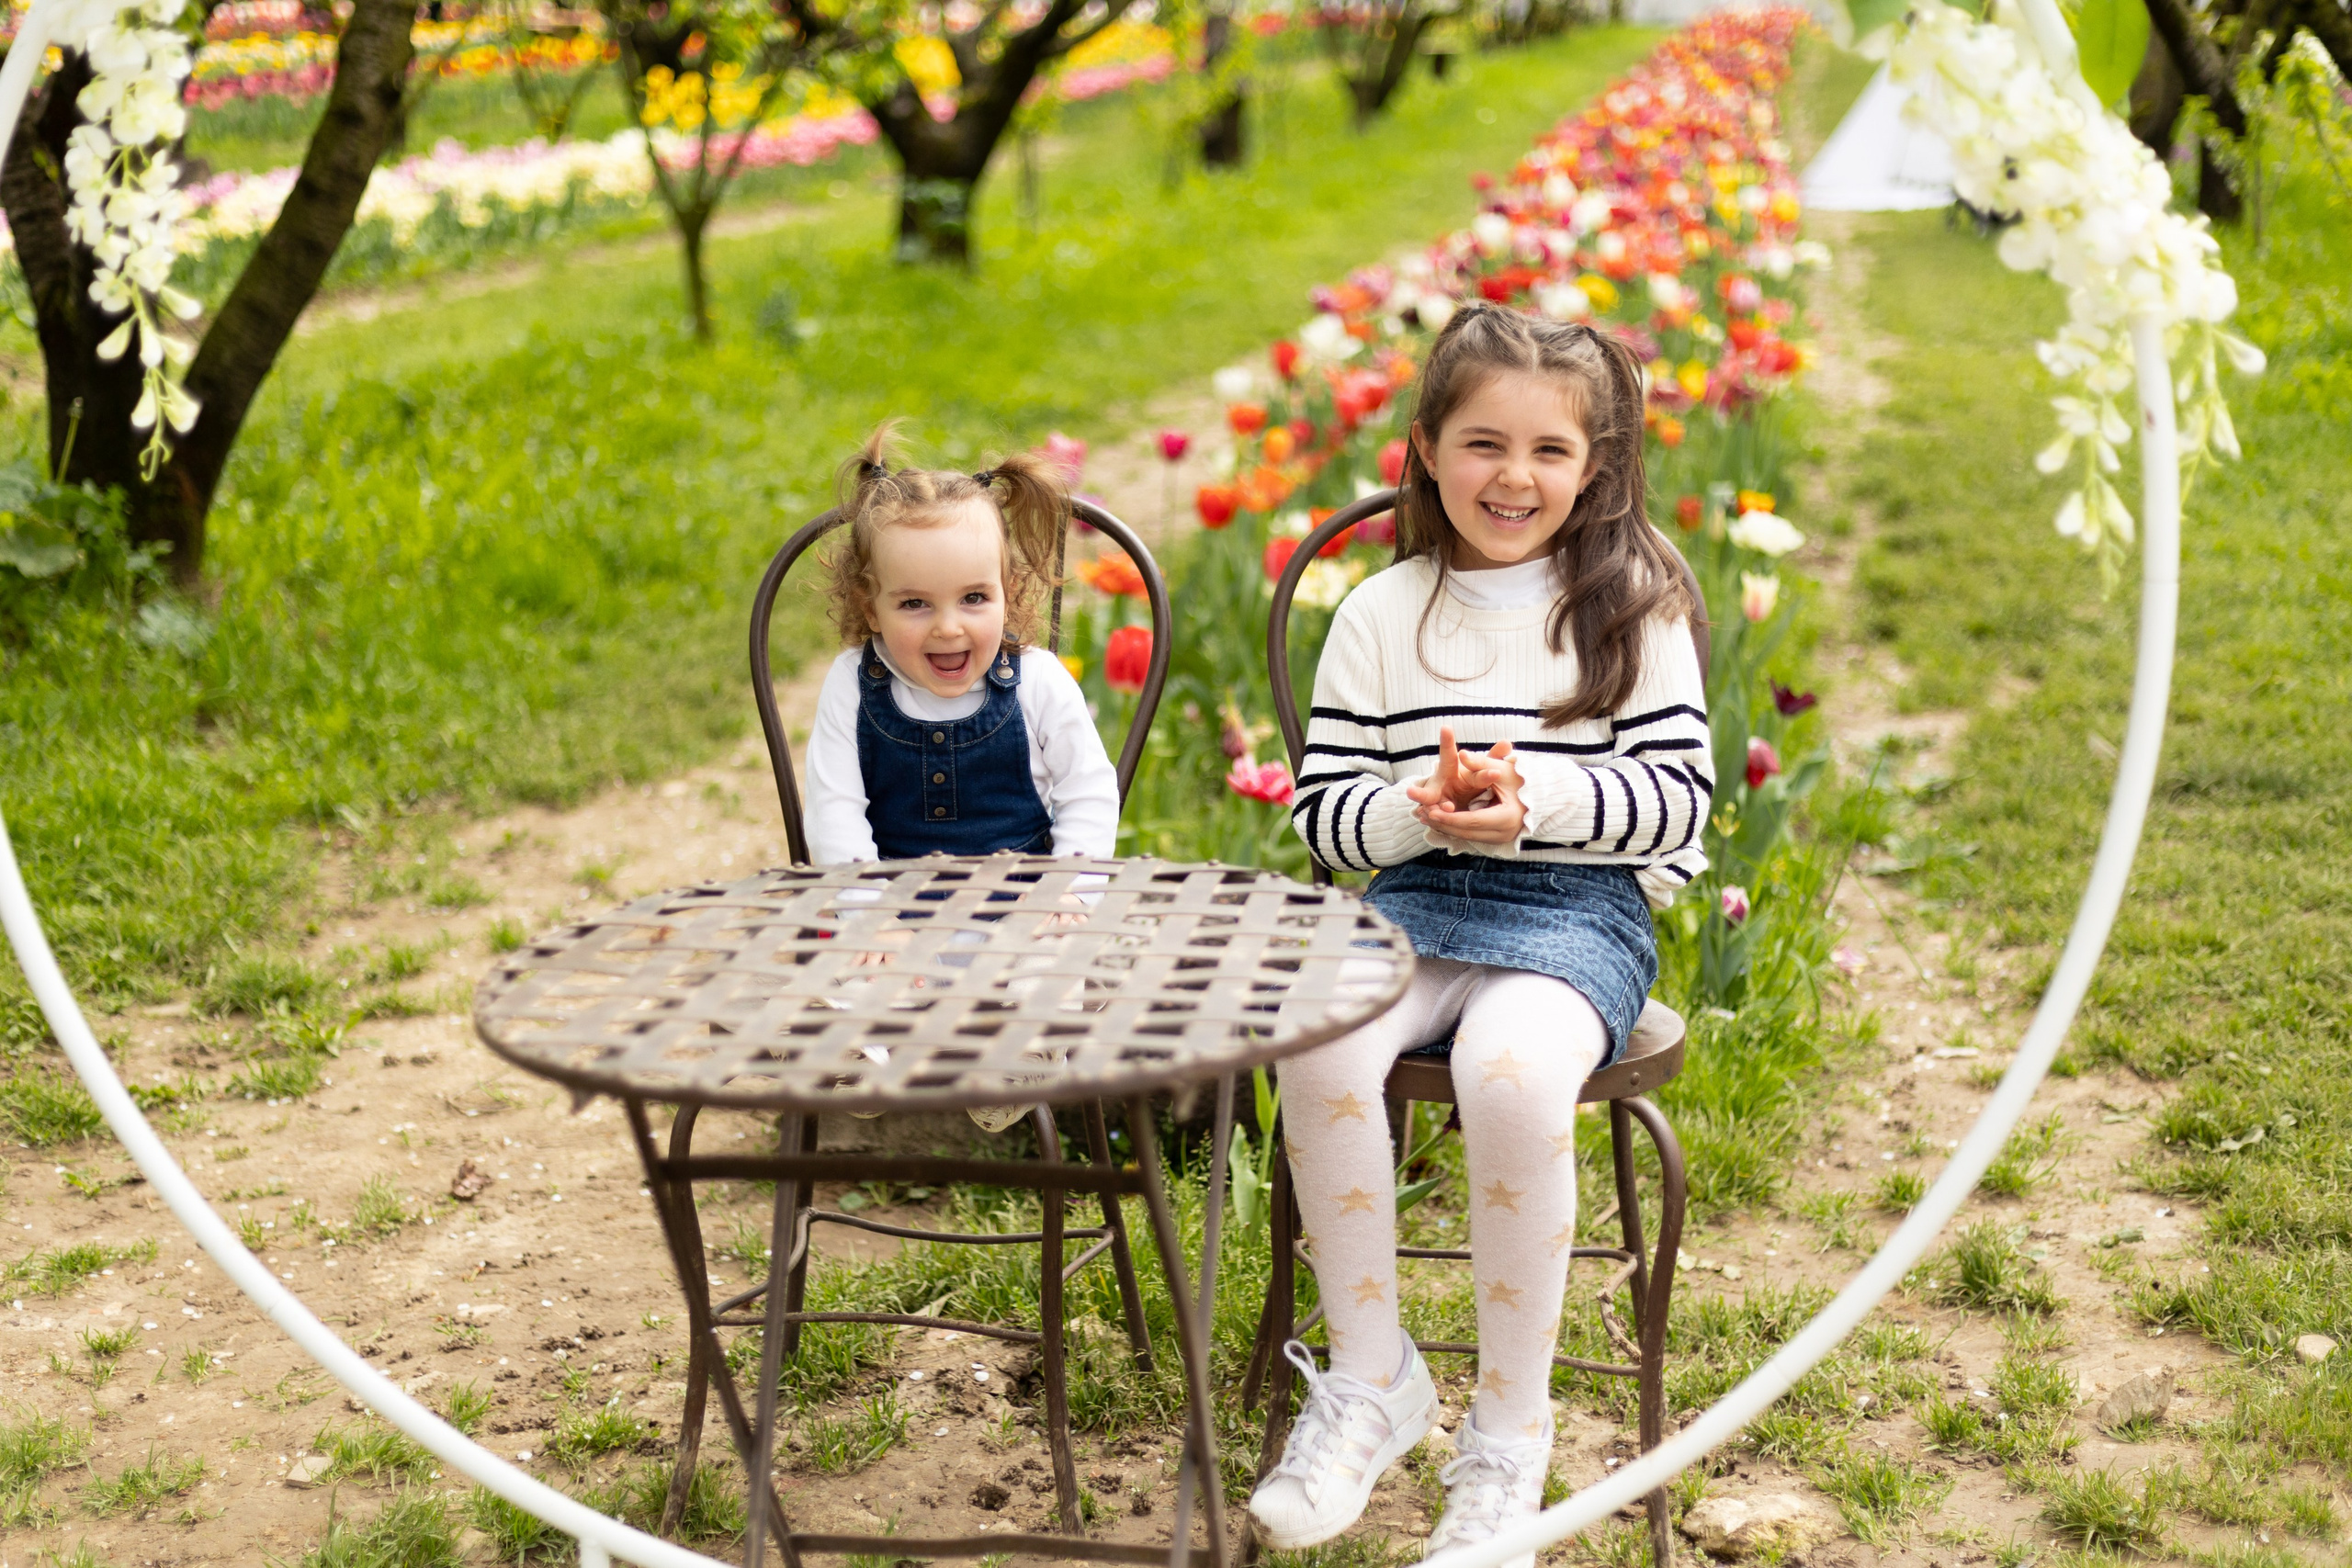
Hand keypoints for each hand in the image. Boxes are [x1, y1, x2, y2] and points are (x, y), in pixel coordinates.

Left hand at [1410, 735, 1525, 844]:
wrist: (1539, 792)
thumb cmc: (1520, 778)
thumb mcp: (1500, 769)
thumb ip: (1480, 762)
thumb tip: (1461, 753)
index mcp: (1508, 817)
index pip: (1473, 820)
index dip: (1450, 817)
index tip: (1430, 810)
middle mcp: (1506, 833)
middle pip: (1468, 831)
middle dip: (1444, 823)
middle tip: (1422, 814)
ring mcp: (1502, 838)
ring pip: (1469, 836)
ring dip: (1447, 827)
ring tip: (1426, 816)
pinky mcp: (1498, 838)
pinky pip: (1473, 835)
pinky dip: (1457, 828)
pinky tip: (1440, 820)